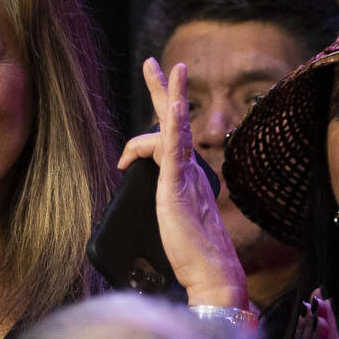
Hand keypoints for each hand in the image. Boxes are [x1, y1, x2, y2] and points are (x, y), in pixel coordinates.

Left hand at [119, 57, 247, 308]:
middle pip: (174, 122)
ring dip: (167, 94)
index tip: (126, 155)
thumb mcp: (168, 228)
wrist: (212, 274)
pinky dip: (176, 121)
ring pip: (173, 126)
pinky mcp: (180, 184)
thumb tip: (144, 209)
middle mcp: (190, 171)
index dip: (145, 139)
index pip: (165, 145)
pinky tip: (176, 104)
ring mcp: (187, 175)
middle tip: (153, 64)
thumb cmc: (192, 259)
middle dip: (164, 91)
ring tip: (157, 68)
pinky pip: (176, 146)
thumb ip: (161, 212)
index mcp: (187, 179)